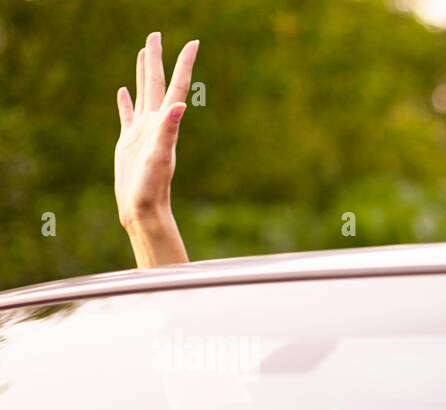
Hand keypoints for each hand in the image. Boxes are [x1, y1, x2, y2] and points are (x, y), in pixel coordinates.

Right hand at [114, 32, 198, 228]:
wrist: (143, 209)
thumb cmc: (152, 186)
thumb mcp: (160, 156)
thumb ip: (168, 130)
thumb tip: (179, 106)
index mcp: (165, 123)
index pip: (176, 87)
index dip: (184, 64)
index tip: (194, 43)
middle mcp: (155, 124)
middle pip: (155, 83)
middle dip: (157, 58)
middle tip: (156, 34)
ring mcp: (142, 132)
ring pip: (142, 94)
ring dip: (142, 73)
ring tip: (143, 52)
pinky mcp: (129, 142)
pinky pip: (127, 115)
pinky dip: (125, 101)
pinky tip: (123, 91)